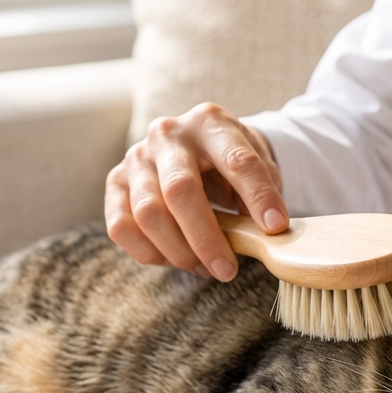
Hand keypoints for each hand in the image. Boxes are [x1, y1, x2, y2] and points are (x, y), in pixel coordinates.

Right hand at [105, 103, 287, 280]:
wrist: (197, 148)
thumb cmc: (230, 162)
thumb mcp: (258, 165)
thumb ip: (264, 191)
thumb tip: (267, 231)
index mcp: (210, 122)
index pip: (237, 160)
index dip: (258, 196)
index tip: (275, 227)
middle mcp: (167, 134)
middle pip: (180, 190)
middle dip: (206, 238)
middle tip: (228, 270)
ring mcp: (136, 157)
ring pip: (148, 213)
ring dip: (179, 252)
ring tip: (207, 268)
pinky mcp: (116, 182)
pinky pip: (121, 227)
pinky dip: (149, 253)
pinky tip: (176, 260)